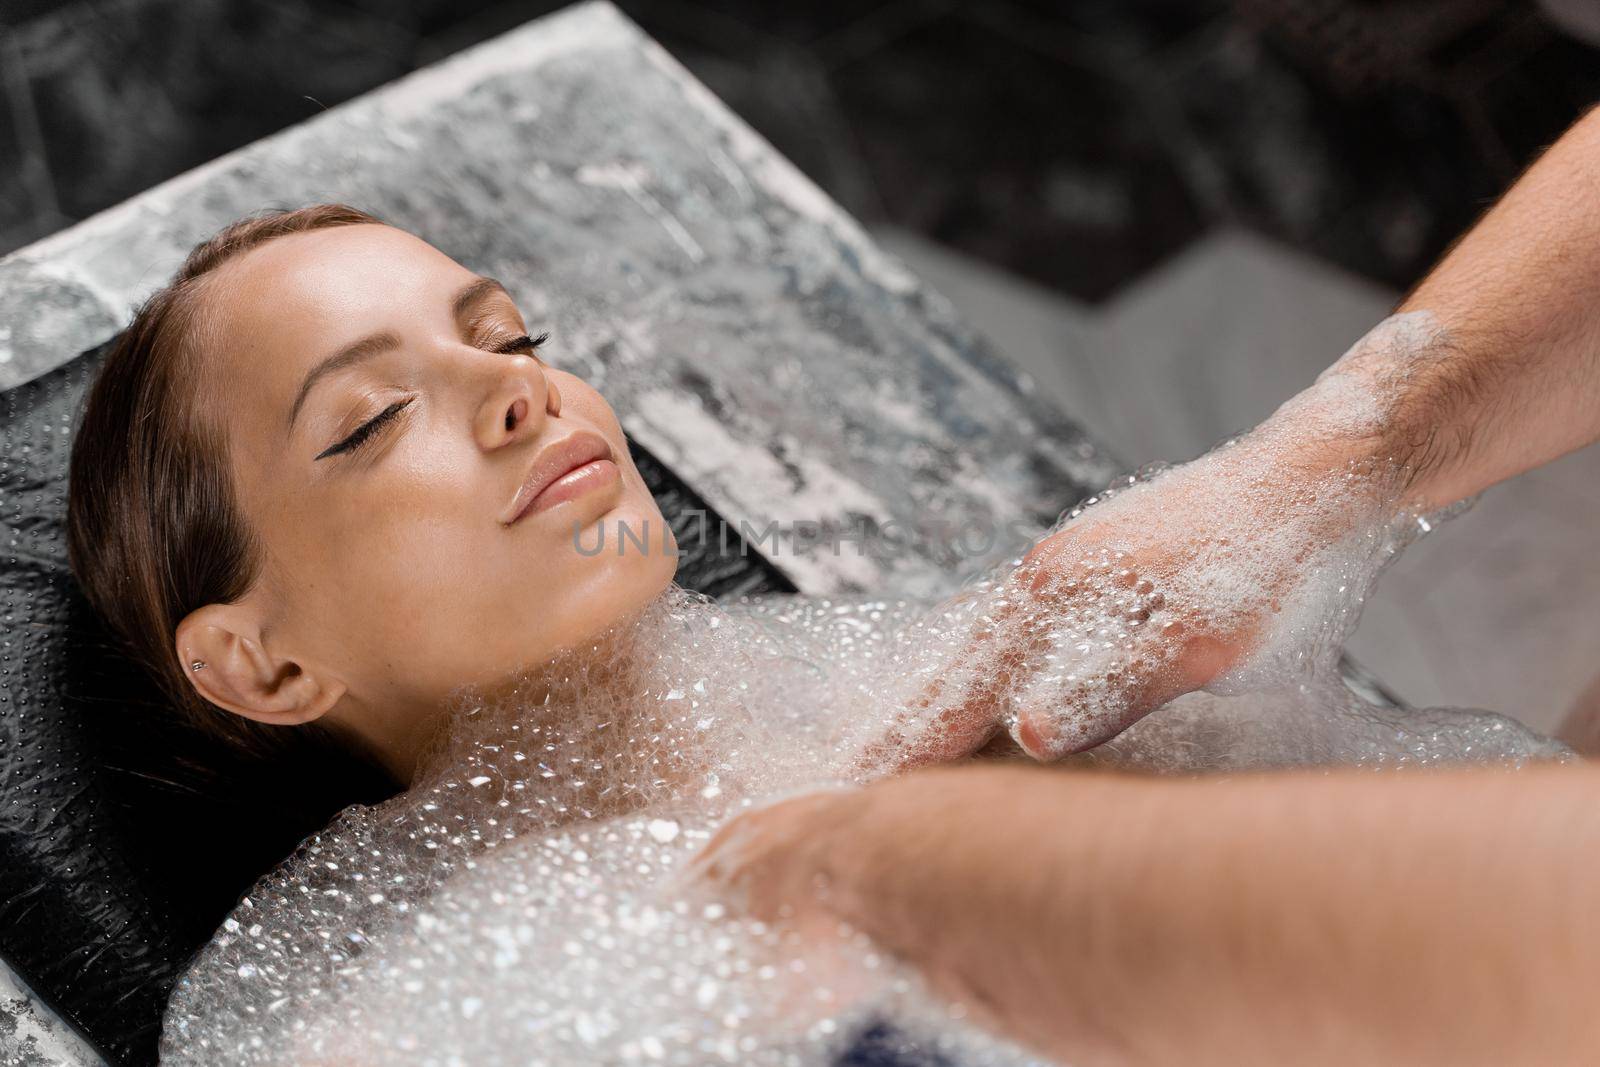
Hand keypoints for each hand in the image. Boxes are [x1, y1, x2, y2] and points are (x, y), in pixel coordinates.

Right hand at [867, 418, 1399, 765]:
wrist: (1315, 476)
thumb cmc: (1266, 564)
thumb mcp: (1201, 642)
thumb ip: (1110, 687)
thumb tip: (1025, 737)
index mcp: (1051, 597)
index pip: (957, 694)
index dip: (905, 748)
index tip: (845, 792)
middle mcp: (1042, 578)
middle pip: (950, 666)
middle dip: (898, 725)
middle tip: (841, 776)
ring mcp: (1067, 567)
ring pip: (978, 645)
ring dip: (936, 698)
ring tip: (898, 739)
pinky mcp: (1096, 568)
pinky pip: (1011, 630)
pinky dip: (979, 667)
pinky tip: (987, 678)